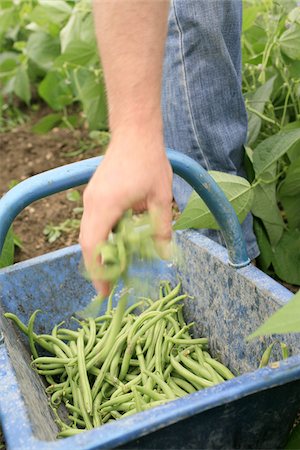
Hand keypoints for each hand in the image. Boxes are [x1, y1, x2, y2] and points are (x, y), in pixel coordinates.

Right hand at [79, 128, 172, 294]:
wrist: (134, 132)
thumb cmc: (149, 161)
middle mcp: (92, 204)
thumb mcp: (161, 197)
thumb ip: (161, 228)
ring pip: (88, 234)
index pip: (94, 246)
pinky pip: (92, 222)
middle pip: (87, 244)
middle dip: (97, 267)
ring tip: (115, 269)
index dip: (97, 271)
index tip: (104, 291)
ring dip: (98, 253)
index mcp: (107, 206)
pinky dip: (100, 238)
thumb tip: (166, 255)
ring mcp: (90, 198)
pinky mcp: (93, 193)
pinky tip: (116, 244)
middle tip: (110, 286)